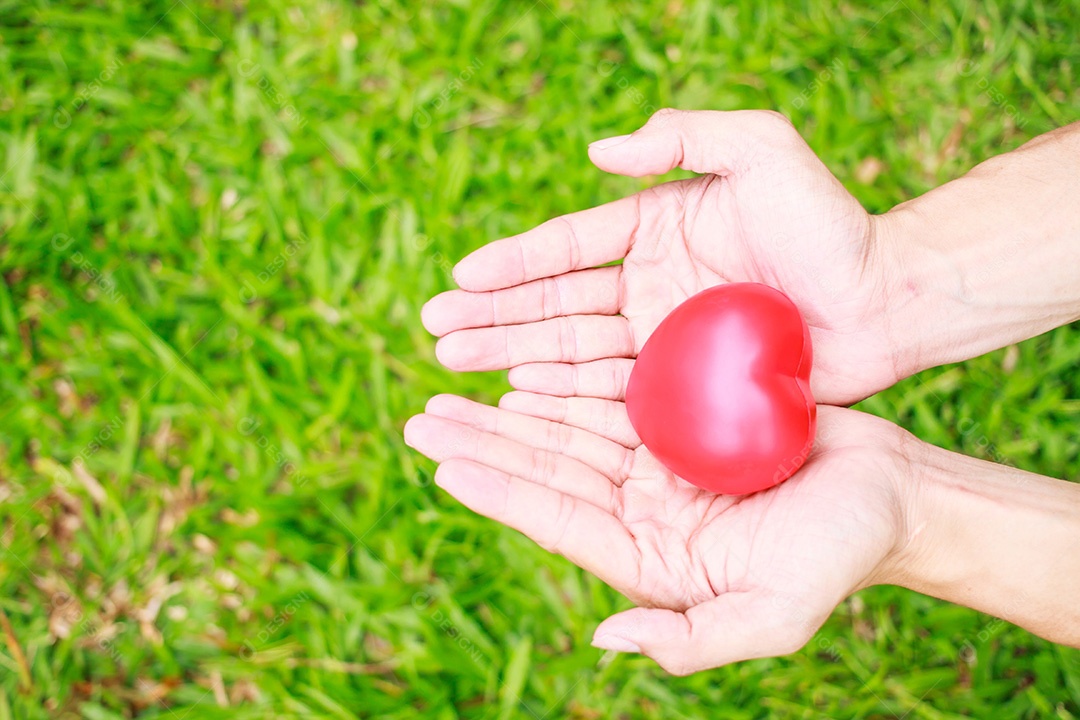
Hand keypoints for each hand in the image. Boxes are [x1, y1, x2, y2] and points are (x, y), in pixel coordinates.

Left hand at [404, 393, 913, 673]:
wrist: (886, 497)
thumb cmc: (837, 556)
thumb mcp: (773, 615)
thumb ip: (690, 639)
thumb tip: (603, 642)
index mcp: (648, 558)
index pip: (559, 520)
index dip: (501, 490)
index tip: (444, 462)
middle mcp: (639, 512)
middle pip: (546, 471)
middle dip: (483, 443)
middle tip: (420, 417)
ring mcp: (654, 466)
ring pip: (565, 432)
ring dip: (508, 409)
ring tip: (449, 387)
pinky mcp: (675, 426)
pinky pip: (606, 399)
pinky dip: (563, 383)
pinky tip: (521, 366)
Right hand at [421, 109, 907, 405]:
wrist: (886, 301)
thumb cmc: (830, 225)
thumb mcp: (764, 151)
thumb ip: (686, 137)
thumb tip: (596, 154)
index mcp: (656, 229)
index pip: (569, 246)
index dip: (514, 263)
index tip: (461, 277)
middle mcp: (647, 285)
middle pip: (555, 304)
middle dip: (493, 317)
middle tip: (434, 332)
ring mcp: (660, 340)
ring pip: (571, 350)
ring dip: (511, 357)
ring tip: (454, 364)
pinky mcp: (680, 387)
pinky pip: (610, 393)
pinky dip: (562, 397)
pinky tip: (517, 400)